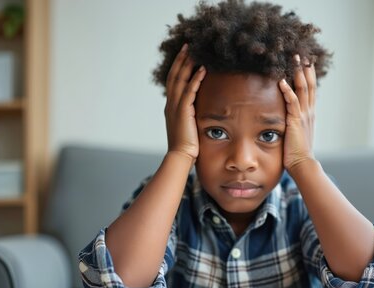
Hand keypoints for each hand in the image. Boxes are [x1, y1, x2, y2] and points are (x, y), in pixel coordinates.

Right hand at [164, 44, 206, 160]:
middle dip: (181, 59)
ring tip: (194, 51)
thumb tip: (199, 111)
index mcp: (171, 106)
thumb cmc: (187, 145)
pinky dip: (196, 79)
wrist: (181, 156)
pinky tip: (203, 70)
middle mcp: (171, 104)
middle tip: (188, 45)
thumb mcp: (188, 126)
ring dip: (187, 64)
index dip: (178, 66)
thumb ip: (191, 115)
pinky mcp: (183, 111)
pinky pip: (190, 91)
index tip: (184, 54)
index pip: (173, 81)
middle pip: (174, 76)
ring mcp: (175, 107)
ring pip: (180, 80)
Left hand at [278, 54, 316, 171]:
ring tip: (295, 58)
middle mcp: (308, 111)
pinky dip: (287, 91)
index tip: (307, 60)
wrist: (302, 164)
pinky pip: (292, 103)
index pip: (310, 88)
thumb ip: (294, 121)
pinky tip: (281, 81)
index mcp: (309, 113)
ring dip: (298, 73)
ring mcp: (303, 116)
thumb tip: (286, 115)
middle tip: (302, 52)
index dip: (309, 74)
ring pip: (302, 89)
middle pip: (309, 84)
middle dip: (306, 68)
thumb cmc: (297, 151)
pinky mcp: (295, 122)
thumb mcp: (296, 131)